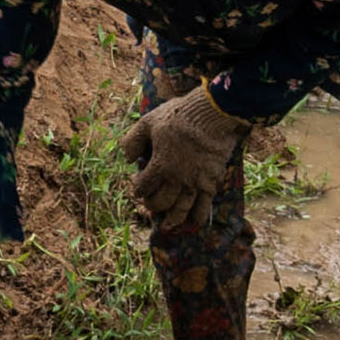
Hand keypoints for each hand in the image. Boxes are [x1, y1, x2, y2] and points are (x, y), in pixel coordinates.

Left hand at [119, 83, 246, 222]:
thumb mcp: (147, 122)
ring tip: (167, 225)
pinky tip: (194, 223)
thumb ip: (133, 141)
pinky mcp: (211, 181)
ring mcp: (196, 182)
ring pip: (181, 209)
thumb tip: (127, 158)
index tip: (136, 183)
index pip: (143, 187)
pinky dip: (198, 217)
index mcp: (160, 165)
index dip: (136, 187)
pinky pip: (204, 206)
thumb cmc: (178, 116)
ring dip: (173, 219)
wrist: (212, 113)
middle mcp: (177, 179)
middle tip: (149, 202)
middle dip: (152, 205)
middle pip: (161, 202)